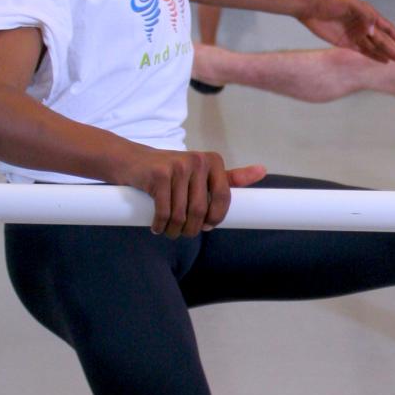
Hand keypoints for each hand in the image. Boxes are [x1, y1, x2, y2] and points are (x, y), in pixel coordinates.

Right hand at [122, 146, 264, 237]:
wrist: (132, 161)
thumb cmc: (171, 172)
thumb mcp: (203, 173)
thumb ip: (231, 177)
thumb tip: (263, 170)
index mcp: (213, 161)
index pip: (223, 198)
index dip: (215, 218)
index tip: (206, 226)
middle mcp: (198, 161)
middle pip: (200, 210)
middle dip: (191, 229)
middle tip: (182, 233)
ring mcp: (178, 166)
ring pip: (181, 214)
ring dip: (173, 230)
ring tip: (168, 231)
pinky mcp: (159, 174)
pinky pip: (164, 211)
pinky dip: (159, 225)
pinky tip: (156, 227)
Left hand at [301, 0, 394, 65]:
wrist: (310, 8)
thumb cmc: (330, 2)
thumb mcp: (349, 4)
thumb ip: (364, 16)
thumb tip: (374, 31)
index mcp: (369, 14)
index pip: (388, 28)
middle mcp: (365, 25)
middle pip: (384, 41)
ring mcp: (356, 35)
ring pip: (375, 47)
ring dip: (387, 55)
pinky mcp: (346, 42)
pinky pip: (363, 51)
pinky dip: (373, 56)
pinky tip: (383, 61)